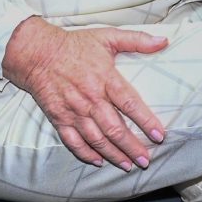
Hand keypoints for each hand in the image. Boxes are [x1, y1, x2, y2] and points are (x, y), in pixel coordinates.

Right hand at [2, 16, 168, 169]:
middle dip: (132, 147)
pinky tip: (98, 162)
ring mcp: (74, 111)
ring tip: (129, 165)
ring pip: (97, 139)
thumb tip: (164, 41)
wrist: (37, 53)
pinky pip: (73, 141)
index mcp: (105, 79)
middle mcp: (91, 99)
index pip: (130, 104)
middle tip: (146, 160)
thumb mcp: (107, 36)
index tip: (159, 135)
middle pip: (115, 129)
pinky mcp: (59, 118)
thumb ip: (137, 40)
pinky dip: (86, 154)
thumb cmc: (75, 44)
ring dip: (114, 155)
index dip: (146, 121)